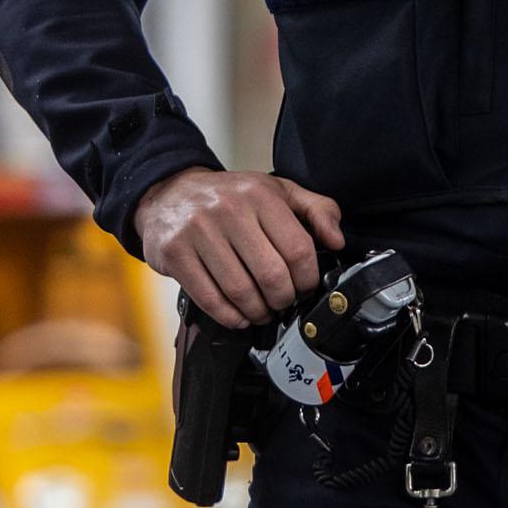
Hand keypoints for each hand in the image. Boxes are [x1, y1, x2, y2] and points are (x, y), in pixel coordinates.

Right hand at [136, 166, 343, 327]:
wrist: (169, 192)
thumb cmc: (231, 197)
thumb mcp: (279, 191)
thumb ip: (318, 210)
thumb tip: (338, 240)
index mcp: (260, 196)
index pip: (298, 249)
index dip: (308, 278)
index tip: (305, 288)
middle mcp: (228, 211)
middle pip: (271, 275)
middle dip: (284, 299)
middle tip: (283, 303)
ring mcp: (197, 232)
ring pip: (240, 291)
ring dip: (258, 311)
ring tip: (262, 311)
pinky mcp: (174, 253)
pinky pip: (209, 298)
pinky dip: (230, 316)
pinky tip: (239, 315)